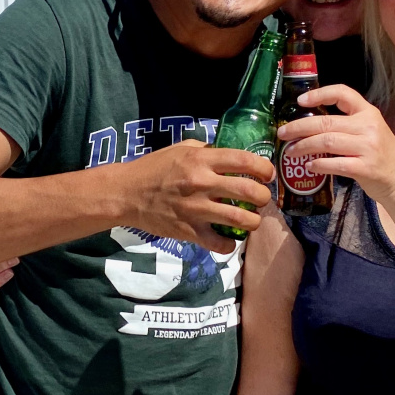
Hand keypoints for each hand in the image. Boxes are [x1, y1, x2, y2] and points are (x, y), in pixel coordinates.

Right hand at [122, 140, 274, 254]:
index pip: (244, 161)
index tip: (268, 175)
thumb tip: (231, 154)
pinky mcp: (188, 231)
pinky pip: (219, 244)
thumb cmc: (154, 168)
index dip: (264, 168)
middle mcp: (202, 183)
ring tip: (251, 220)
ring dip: (253, 222)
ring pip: (240, 220)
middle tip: (262, 199)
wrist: (126, 193)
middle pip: (249, 192)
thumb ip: (207, 151)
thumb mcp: (181, 149)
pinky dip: (229, 244)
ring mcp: (196, 209)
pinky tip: (228, 239)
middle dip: (264, 197)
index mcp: (201, 160)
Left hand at [275, 85, 394, 205]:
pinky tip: (309, 166)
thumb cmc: (383, 156)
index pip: (343, 93)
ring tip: (290, 152)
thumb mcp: (371, 132)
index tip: (300, 101)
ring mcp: (368, 147)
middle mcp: (369, 126)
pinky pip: (335, 164)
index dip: (319, 94)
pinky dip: (318, 164)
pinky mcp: (365, 168)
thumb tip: (310, 125)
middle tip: (282, 133)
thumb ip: (348, 125)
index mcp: (369, 113)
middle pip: (326, 121)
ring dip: (303, 146)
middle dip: (299, 127)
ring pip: (326, 141)